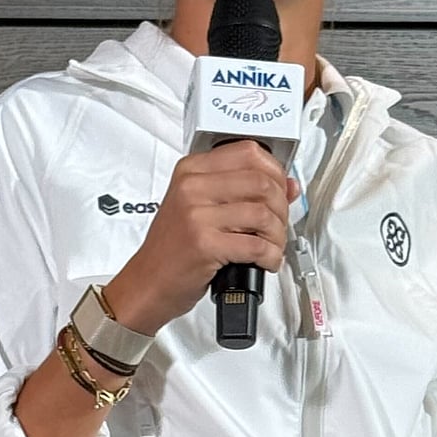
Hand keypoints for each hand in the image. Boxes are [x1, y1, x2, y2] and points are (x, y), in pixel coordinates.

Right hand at [104, 140, 299, 334]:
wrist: (147, 283)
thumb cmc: (174, 247)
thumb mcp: (201, 208)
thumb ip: (242, 191)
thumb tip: (288, 185)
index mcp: (191, 170)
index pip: (249, 152)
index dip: (275, 172)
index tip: (280, 190)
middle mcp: (192, 187)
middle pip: (261, 182)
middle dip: (281, 207)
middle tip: (278, 225)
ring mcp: (196, 214)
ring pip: (263, 213)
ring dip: (278, 235)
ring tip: (272, 246)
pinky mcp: (204, 244)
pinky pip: (256, 245)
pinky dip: (271, 256)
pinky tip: (265, 261)